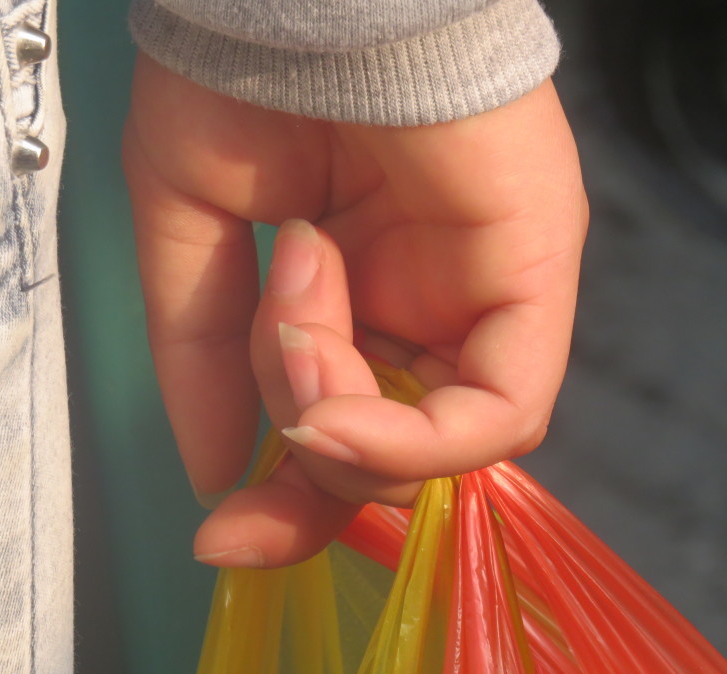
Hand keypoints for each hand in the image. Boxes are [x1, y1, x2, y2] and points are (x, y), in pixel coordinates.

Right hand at [123, 52, 587, 567]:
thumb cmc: (243, 82)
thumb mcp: (192, 238)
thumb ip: (203, 361)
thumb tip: (217, 474)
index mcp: (356, 291)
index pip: (344, 433)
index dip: (288, 502)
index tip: (224, 538)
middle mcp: (429, 301)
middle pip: (390, 455)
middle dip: (309, 466)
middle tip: (258, 400)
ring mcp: (487, 290)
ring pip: (430, 441)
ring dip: (330, 407)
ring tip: (290, 289)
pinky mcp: (534, 272)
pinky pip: (497, 413)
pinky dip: (410, 443)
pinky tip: (331, 407)